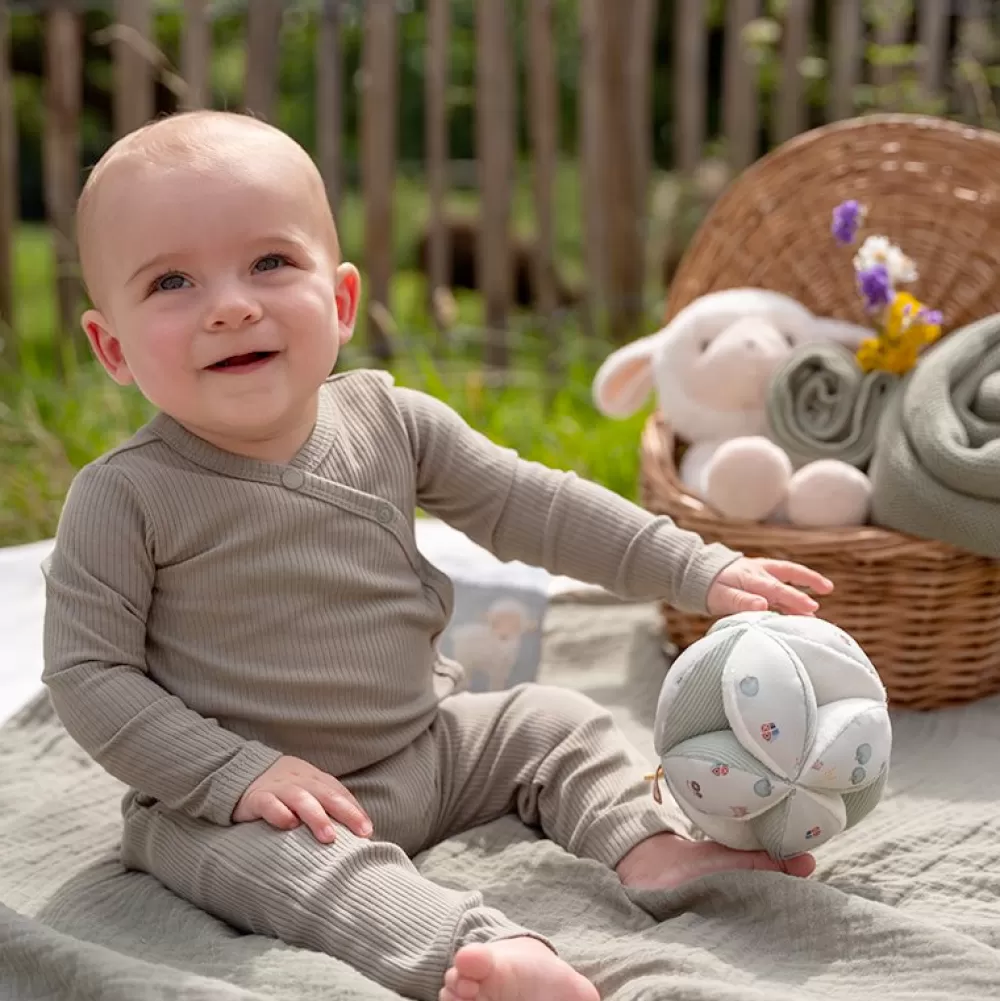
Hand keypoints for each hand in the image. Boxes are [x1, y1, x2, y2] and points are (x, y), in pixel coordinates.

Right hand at [232, 755, 372, 843]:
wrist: (240, 772)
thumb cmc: (283, 790)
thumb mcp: (307, 792)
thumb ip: (327, 807)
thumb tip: (354, 835)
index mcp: (315, 779)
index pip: (339, 793)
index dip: (355, 810)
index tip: (368, 831)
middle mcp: (299, 780)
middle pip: (326, 794)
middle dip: (345, 813)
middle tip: (361, 833)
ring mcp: (278, 787)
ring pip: (301, 798)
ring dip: (317, 816)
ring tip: (329, 837)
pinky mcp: (256, 797)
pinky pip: (268, 803)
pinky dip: (279, 812)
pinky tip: (289, 824)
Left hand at [707, 557, 832, 616]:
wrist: (696, 573)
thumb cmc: (709, 588)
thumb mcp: (721, 597)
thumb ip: (742, 602)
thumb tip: (763, 605)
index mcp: (750, 578)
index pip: (777, 590)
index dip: (795, 599)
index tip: (811, 608)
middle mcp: (759, 571)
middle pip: (787, 576)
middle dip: (807, 584)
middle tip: (825, 592)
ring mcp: (760, 570)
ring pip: (787, 574)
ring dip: (805, 582)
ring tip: (824, 591)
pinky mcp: (759, 573)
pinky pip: (780, 578)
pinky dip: (793, 587)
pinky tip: (800, 601)